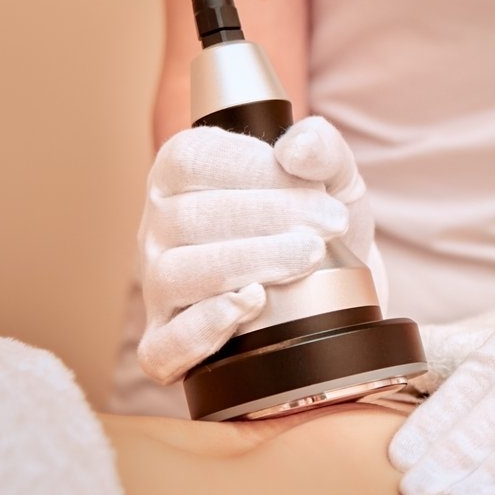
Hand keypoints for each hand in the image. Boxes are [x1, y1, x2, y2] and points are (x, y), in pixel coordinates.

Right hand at [136, 116, 377, 383]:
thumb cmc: (318, 225)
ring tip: (308, 259)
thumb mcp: (333, 177)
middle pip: (188, 218)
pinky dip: (203, 330)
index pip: (193, 161)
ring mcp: (157, 289)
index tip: (317, 191)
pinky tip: (251, 306)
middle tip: (329, 226)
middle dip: (267, 219)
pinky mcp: (165, 344)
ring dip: (248, 264)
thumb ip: (323, 149)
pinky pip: (162, 346)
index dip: (255, 171)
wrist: (337, 291)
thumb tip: (297, 148)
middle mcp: (158, 230)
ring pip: (176, 275)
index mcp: (180, 175)